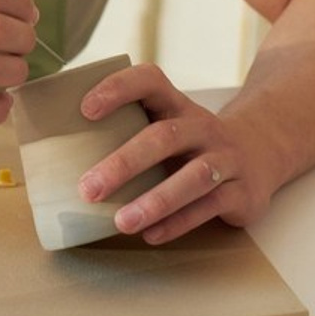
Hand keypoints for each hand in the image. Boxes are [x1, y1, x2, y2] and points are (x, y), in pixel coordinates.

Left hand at [75, 63, 275, 244]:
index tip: (85, 109)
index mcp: (177, 105)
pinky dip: (178, 222)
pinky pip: (208, 206)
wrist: (260, 154)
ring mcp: (225, 158)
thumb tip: (54, 158)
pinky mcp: (240, 190)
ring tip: (121, 222)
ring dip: (154, 200)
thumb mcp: (168, 126)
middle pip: (165, 136)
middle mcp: (202, 126)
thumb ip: (128, 132)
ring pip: (192, 176)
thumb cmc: (192, 145)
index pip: (150, 80)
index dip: (118, 88)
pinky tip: (151, 234)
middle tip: (87, 188)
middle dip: (124, 162)